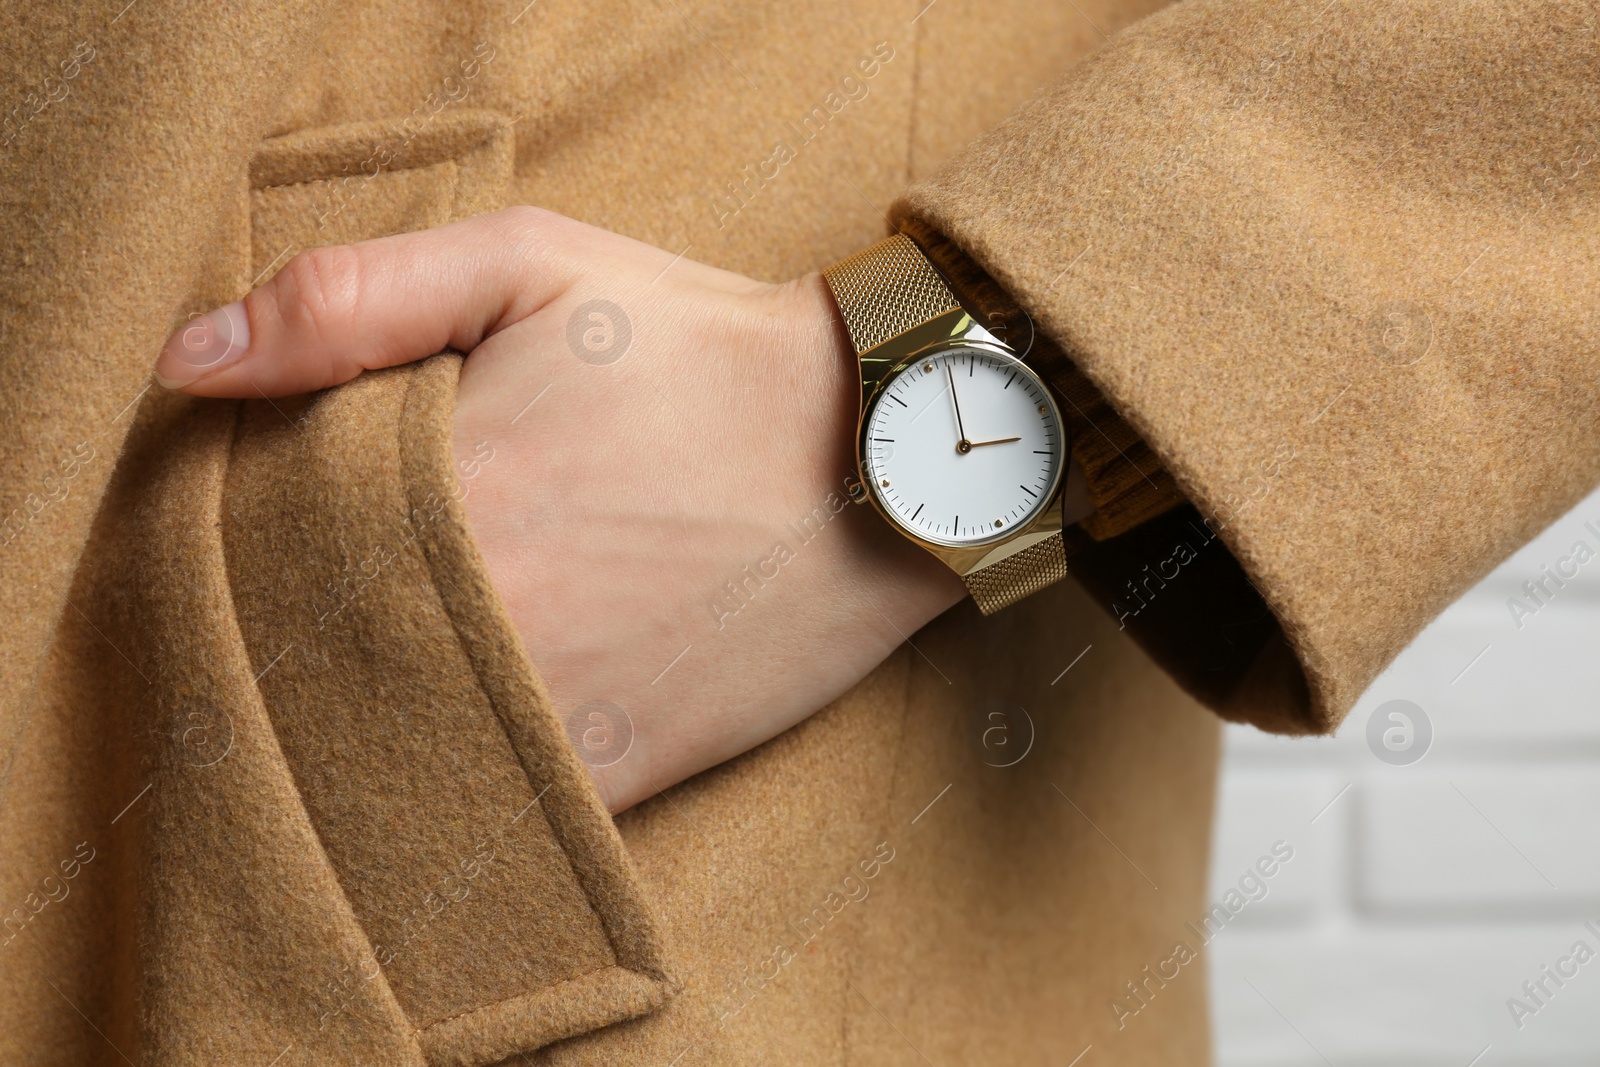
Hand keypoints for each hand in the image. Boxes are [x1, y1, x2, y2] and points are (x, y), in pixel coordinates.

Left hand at [156, 207, 966, 812]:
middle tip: (329, 599)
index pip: (250, 554)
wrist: (877, 454)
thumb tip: (186, 362)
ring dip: (358, 723)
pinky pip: (488, 814)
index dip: (236, 548)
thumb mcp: (530, 264)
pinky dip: (451, 793)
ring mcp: (544, 710)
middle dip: (291, 637)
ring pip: (382, 750)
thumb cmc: (703, 348)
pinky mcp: (617, 773)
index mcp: (427, 496)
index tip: (269, 527)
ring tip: (389, 668)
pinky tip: (458, 735)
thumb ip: (351, 298)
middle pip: (305, 662)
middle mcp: (472, 621)